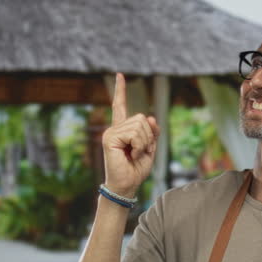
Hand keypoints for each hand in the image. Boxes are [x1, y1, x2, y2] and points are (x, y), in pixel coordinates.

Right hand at [101, 73, 159, 197]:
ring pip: (139, 125)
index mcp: (123, 130)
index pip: (120, 106)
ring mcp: (111, 132)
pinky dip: (139, 146)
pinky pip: (134, 134)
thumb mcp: (150, 148)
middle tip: (140, 152)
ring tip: (135, 154)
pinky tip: (132, 155)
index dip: (120, 91)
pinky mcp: (110, 138)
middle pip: (141, 118)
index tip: (120, 75)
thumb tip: (149, 116)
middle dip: (148, 136)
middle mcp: (115, 128)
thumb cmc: (136, 170)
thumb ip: (151, 132)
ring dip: (144, 143)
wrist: (127, 185)